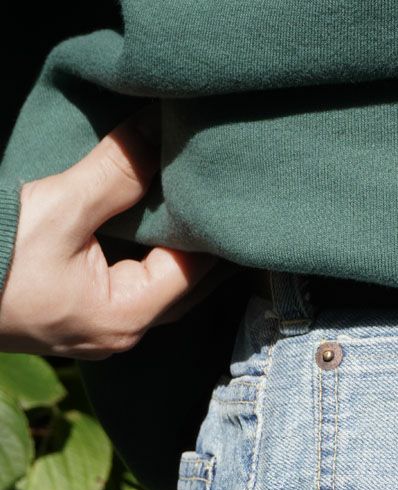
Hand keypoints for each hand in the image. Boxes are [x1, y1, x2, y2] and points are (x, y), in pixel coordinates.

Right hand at [0, 105, 219, 358]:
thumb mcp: (59, 206)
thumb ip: (115, 173)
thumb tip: (157, 131)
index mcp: (126, 317)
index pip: (193, 271)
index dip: (212, 230)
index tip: (224, 190)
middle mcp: (121, 335)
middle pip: (182, 287)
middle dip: (202, 245)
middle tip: (224, 199)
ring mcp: (98, 334)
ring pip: (156, 291)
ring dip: (174, 254)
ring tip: (194, 209)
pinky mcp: (77, 322)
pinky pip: (128, 291)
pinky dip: (145, 262)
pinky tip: (150, 232)